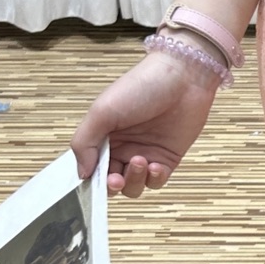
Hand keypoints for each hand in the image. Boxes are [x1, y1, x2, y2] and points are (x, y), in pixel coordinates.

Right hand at [70, 42, 220, 197]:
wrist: (183, 77)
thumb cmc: (140, 86)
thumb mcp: (102, 111)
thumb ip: (85, 143)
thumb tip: (81, 173)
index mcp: (102, 136)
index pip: (90, 168)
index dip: (90, 180)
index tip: (92, 183)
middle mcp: (122, 148)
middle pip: (110, 182)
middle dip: (111, 186)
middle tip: (116, 178)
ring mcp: (146, 153)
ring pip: (133, 186)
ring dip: (134, 181)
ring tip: (140, 160)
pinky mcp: (168, 157)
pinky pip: (157, 181)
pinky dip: (154, 179)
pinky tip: (155, 166)